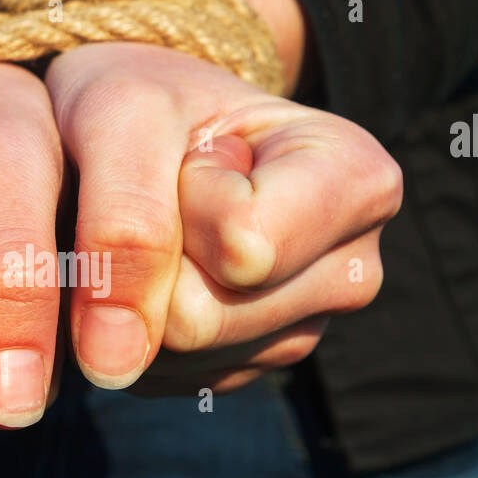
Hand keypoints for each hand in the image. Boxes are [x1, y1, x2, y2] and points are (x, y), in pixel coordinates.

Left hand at [43, 41, 402, 393]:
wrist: (144, 118)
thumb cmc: (144, 99)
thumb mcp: (123, 115)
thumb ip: (126, 224)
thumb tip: (116, 365)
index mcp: (360, 182)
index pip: (242, 247)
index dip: (183, 200)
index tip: (197, 155)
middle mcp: (352, 271)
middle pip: (201, 321)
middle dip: (150, 257)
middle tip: (166, 194)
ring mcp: (302, 332)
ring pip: (175, 359)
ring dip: (133, 294)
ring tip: (162, 227)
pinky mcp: (244, 371)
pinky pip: (160, 379)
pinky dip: (132, 326)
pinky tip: (154, 271)